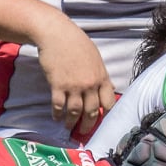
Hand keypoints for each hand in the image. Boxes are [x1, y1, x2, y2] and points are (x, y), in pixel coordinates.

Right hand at [37, 18, 116, 139]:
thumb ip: (99, 75)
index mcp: (102, 77)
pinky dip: (57, 113)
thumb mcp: (95, 58)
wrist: (56, 34)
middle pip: (92, 112)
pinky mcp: (58, 85)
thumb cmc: (76, 43)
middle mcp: (90, 84)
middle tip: (83, 131)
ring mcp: (74, 86)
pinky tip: (56, 117)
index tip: (101, 121)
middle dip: (88, 125)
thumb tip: (105, 88)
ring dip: (71, 122)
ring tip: (68, 127)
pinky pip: (59, 105)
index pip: (108, 103)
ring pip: (75, 112)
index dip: (106, 115)